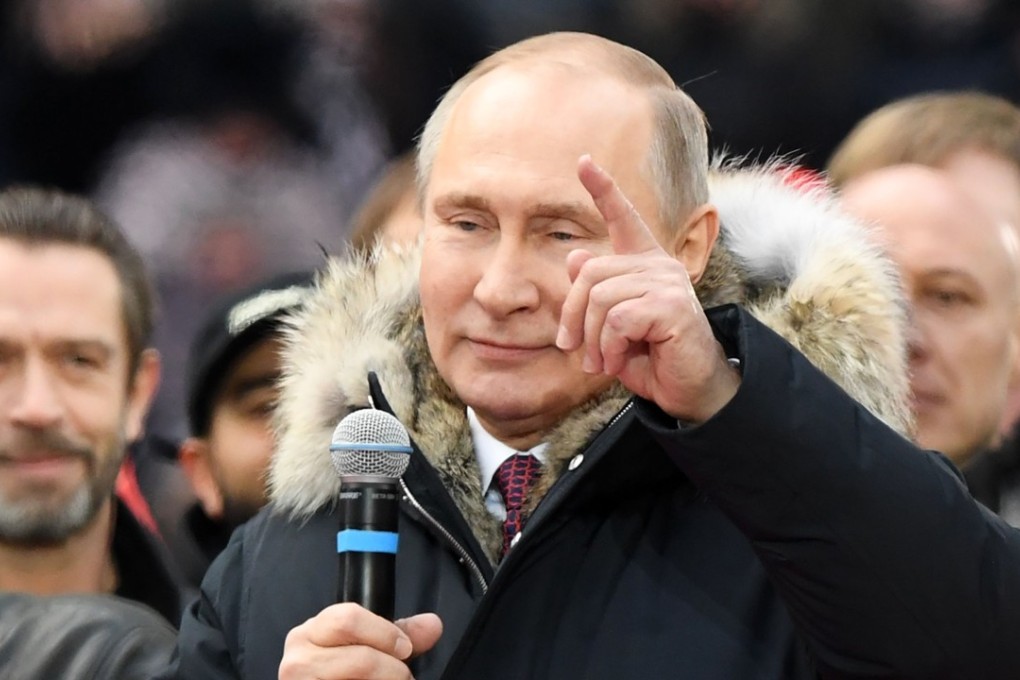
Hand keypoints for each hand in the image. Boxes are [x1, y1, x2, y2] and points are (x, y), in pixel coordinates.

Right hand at [279, 604, 442, 679]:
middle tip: (403, 676)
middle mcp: (298, 659)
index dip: (385, 634)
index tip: (405, 647)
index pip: (348, 619)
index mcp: (310, 632)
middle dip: (392, 669)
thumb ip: (398, 634)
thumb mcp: (363, 646)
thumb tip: (433, 624)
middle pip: (360, 659)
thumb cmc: (338, 672)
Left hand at [556, 155, 738, 422]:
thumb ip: (595, 294)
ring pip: (600, 299)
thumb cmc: (651, 358)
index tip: (583, 161)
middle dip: (572, 316)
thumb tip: (575, 258)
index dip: (603, 189)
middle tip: (574, 350)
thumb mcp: (612, 327)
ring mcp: (667, 282)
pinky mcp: (671, 305)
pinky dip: (609, 347)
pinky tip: (618, 361)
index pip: (624, 217)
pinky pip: (616, 320)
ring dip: (592, 340)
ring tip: (602, 362)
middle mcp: (660, 265)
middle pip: (590, 273)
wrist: (689, 391)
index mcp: (645, 263)